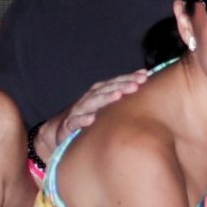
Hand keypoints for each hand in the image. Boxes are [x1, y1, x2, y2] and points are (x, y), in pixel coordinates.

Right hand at [33, 70, 149, 165]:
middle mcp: (89, 98)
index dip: (129, 78)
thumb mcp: (105, 109)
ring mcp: (78, 110)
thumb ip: (120, 100)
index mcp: (99, 93)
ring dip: (105, 98)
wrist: (61, 130)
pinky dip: (83, 119)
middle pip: (106, 89)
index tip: (145, 76)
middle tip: (137, 85)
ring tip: (118, 96)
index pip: (116, 82)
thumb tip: (144, 94)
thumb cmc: (88, 117)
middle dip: (122, 85)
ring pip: (92, 102)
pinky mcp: (69, 125)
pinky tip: (91, 120)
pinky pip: (75, 122)